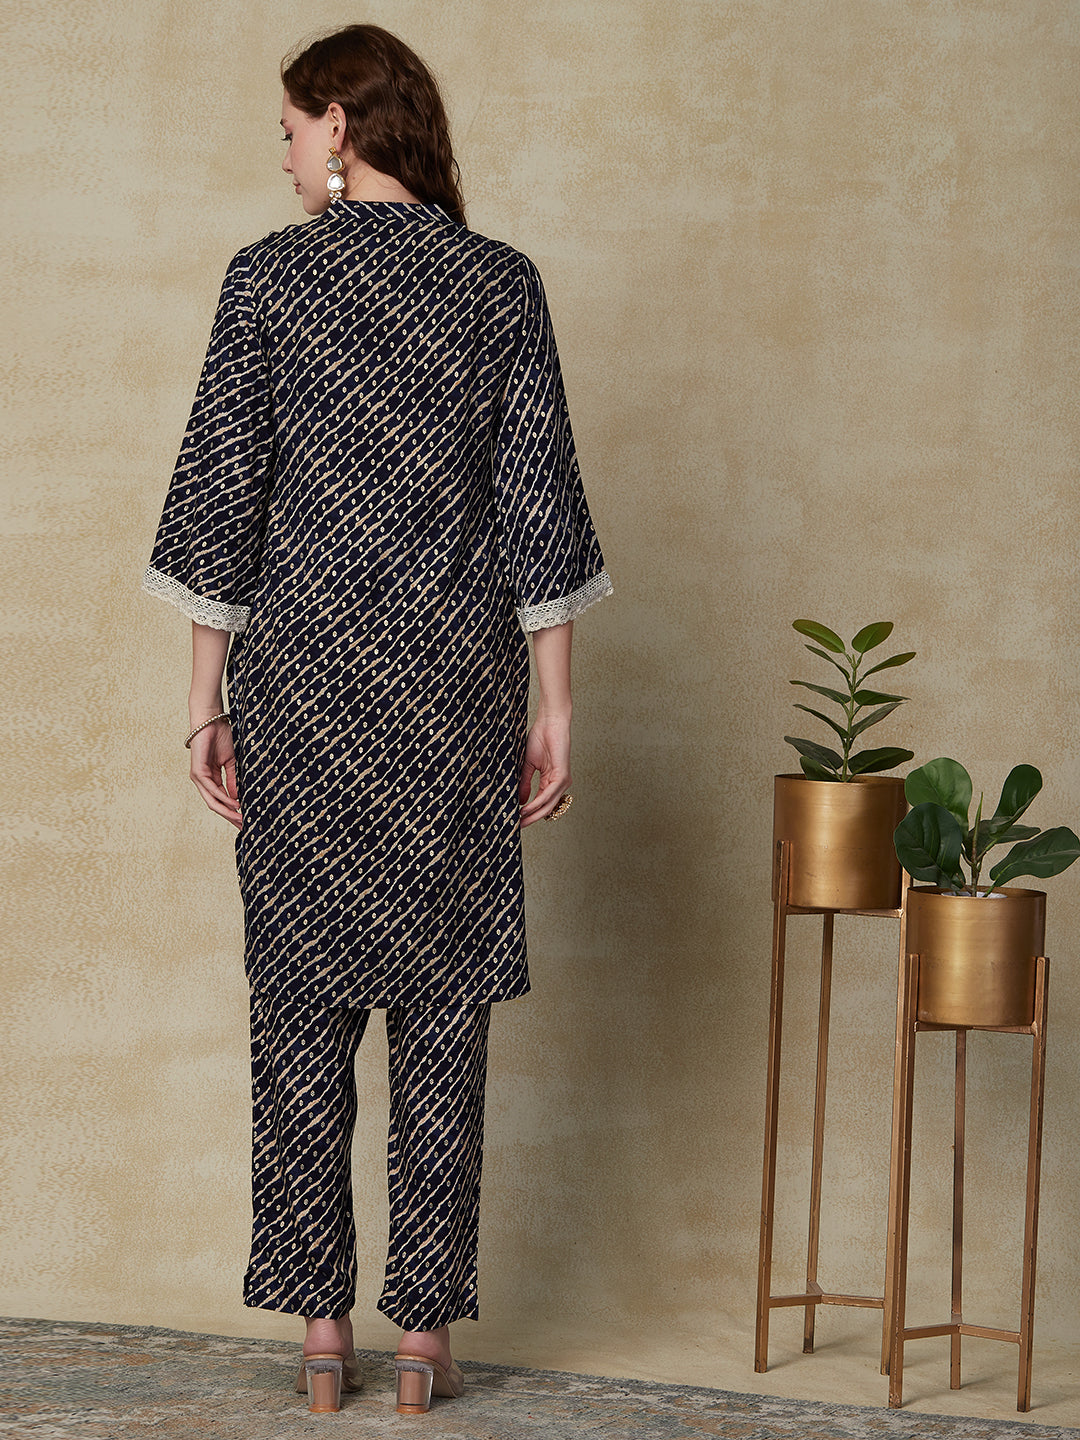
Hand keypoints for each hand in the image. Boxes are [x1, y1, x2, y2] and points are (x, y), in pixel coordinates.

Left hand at [189, 719, 241, 828]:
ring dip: (227, 810)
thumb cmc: (220, 737)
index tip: (245, 820)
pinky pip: (212, 789)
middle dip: (229, 816)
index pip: (220, 800)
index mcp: (210, 778)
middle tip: (243, 826)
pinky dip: (223, 797)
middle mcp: (202, 781)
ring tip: (240, 818)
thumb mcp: (231, 762)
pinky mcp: (198, 772)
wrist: (211, 721)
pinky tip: (234, 803)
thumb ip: (233, 780)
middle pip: (215, 804)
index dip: (232, 811)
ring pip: (212, 800)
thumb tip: (238, 798)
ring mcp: (198, 777)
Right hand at [518, 712, 570, 827]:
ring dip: (533, 814)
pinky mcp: (562, 776)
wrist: (549, 724)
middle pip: (546, 808)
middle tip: (516, 827)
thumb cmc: (540, 739)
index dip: (528, 813)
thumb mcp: (528, 765)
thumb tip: (521, 802)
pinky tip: (526, 808)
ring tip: (519, 820)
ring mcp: (562, 781)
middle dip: (530, 819)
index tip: (514, 820)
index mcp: (551, 781)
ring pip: (548, 804)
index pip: (541, 803)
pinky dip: (537, 802)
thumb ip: (525, 783)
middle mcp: (559, 784)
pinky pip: (549, 794)